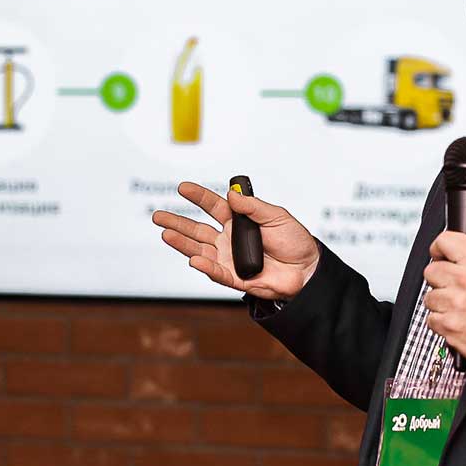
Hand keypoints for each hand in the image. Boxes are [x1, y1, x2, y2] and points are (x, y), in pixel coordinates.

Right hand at [152, 181, 320, 300]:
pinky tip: (193, 259)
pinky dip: (205, 266)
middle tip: (158, 216)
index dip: (198, 197)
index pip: (213, 206)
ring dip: (182, 243)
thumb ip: (253, 206)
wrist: (307, 271)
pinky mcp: (234, 278)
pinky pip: (216, 272)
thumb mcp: (277, 217)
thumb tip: (231, 194)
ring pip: (199, 250)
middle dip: (177, 222)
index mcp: (237, 221)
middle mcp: (228, 239)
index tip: (183, 187)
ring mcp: (228, 259)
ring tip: (166, 234)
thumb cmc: (294, 242)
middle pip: (197, 229)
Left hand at [422, 231, 465, 364]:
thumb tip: (447, 255)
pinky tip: (459, 322)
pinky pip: (431, 319)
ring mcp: (457, 303)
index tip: (439, 255)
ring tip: (460, 309)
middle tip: (454, 289)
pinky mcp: (449, 325)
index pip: (446, 241)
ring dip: (441, 305)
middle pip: (430, 271)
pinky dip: (442, 323)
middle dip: (439, 281)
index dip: (439, 248)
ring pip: (429, 297)